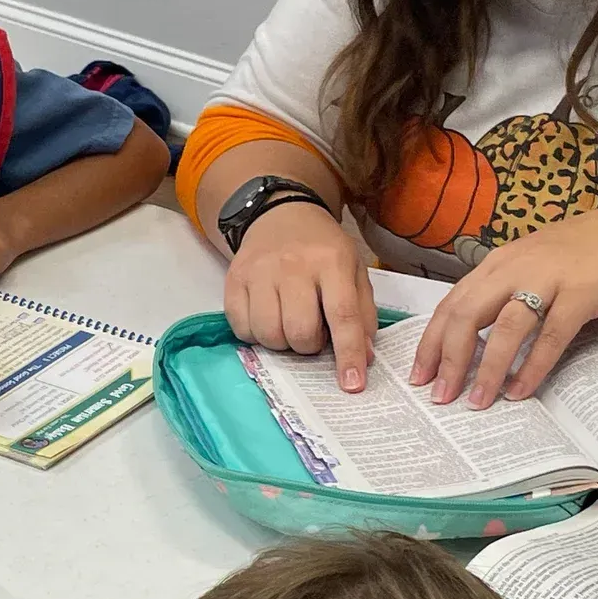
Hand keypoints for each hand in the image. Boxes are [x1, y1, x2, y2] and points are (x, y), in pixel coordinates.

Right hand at [224, 201, 377, 391]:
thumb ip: (362, 312)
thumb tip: (363, 356)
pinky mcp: (234, 279)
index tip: (352, 384)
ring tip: (288, 325)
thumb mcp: (354, 270)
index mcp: (331, 262)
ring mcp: (259, 271)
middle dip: (308, 346)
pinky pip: (240, 327)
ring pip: (268, 333)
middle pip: (300, 330)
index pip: (342, 315)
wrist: (281, 214)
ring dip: (281, 343)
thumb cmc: (323, 249)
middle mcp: (293, 265)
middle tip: (312, 334)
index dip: (348, 354)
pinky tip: (266, 318)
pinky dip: (255, 334)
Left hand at [413, 207, 597, 409]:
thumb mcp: (527, 265)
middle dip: (448, 358)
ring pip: (506, 328)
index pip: (451, 304)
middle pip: (467, 315)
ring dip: (487, 368)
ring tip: (476, 402)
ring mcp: (549, 279)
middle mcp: (515, 268)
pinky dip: (532, 366)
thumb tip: (463, 334)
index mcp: (496, 264)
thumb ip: (497, 291)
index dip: (431, 341)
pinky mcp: (582, 293)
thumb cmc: (577, 257)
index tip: (418, 375)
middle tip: (439, 395)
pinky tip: (520, 391)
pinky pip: (551, 335)